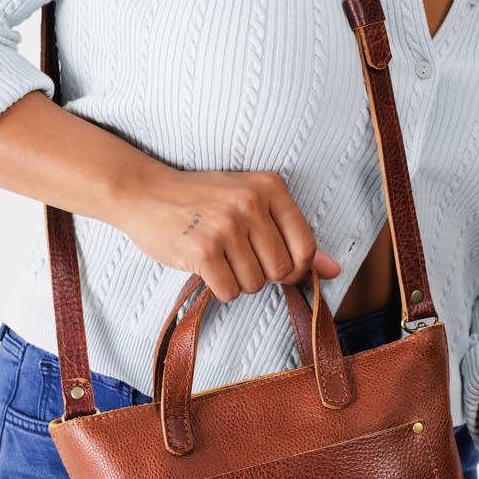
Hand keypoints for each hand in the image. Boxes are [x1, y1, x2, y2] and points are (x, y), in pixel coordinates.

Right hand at [109, 164, 341, 301]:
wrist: (144, 192)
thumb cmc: (202, 200)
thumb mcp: (251, 203)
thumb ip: (293, 235)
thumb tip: (334, 270)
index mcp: (270, 186)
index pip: (306, 246)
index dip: (294, 267)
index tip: (274, 263)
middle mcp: (250, 202)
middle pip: (281, 270)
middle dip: (261, 274)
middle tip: (236, 255)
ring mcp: (226, 226)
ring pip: (254, 284)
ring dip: (237, 280)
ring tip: (218, 255)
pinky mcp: (202, 250)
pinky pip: (229, 292)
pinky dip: (218, 287)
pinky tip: (204, 265)